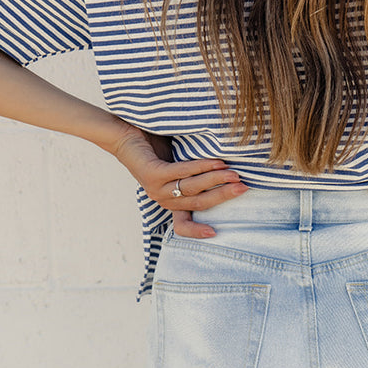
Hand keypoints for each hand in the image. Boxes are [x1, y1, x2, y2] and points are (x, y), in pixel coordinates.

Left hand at [109, 123, 246, 235]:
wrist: (124, 134)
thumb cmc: (155, 148)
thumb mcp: (179, 164)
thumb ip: (196, 174)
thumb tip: (228, 171)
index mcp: (169, 201)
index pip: (182, 225)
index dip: (196, 232)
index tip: (215, 233)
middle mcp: (163, 199)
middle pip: (198, 204)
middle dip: (223, 196)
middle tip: (244, 188)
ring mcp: (156, 188)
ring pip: (192, 189)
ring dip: (216, 181)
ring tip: (234, 174)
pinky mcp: (152, 174)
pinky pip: (181, 173)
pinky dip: (201, 168)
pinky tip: (216, 163)